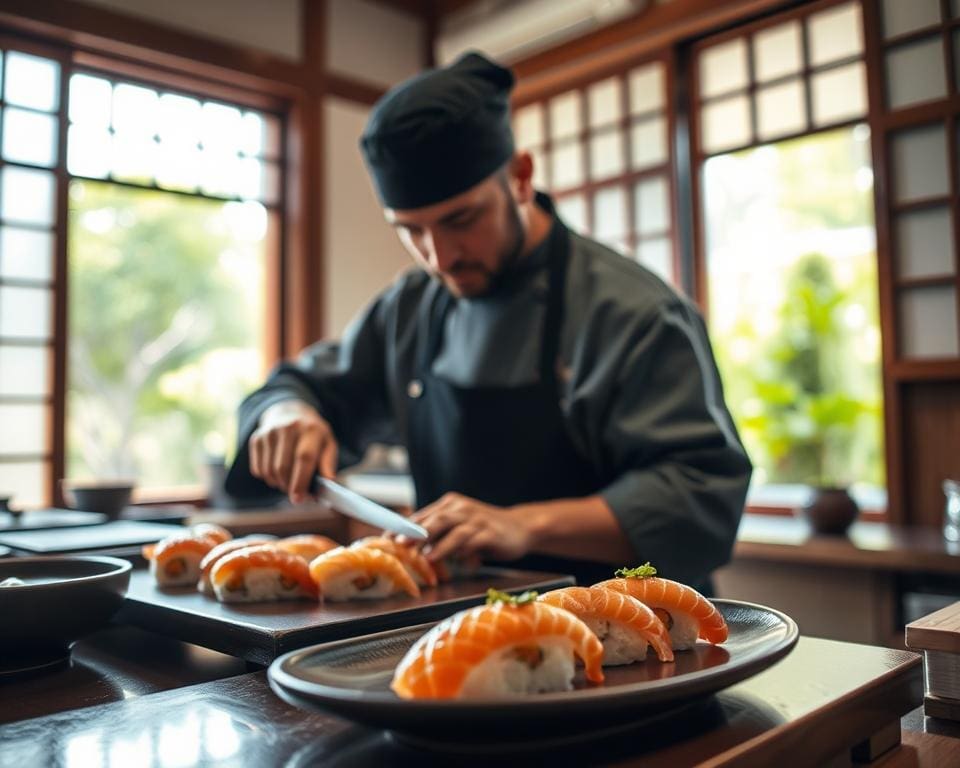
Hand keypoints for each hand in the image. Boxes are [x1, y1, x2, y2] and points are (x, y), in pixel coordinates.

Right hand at [249, 400, 337, 502]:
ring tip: (289, 481)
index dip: (300, 481)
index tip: (298, 498)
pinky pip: (259, 470)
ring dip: (279, 484)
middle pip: (283, 467)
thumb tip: (328, 481)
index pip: (303, 458)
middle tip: (297, 493)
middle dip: (289, 486)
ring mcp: (270, 432)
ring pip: (269, 471)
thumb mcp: (328, 444)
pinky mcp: (257, 439)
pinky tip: (278, 472)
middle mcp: (288, 427)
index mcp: (310, 429)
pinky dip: (268, 478)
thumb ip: (328, 463)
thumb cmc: (313, 436)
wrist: (290, 414)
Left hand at [408, 492, 530, 561]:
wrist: (521, 527)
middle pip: (434, 519)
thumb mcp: (459, 528)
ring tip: (421, 556)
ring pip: (451, 529)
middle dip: (414, 532)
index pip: (422, 516)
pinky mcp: (490, 533)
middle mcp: (462, 509)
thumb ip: (439, 535)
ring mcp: (477, 520)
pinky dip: (457, 549)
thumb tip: (410, 548)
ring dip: (435, 542)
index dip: (403, 527)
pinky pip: (470, 540)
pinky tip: (448, 558)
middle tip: (397, 543)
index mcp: (451, 505)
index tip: (385, 539)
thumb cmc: (485, 530)